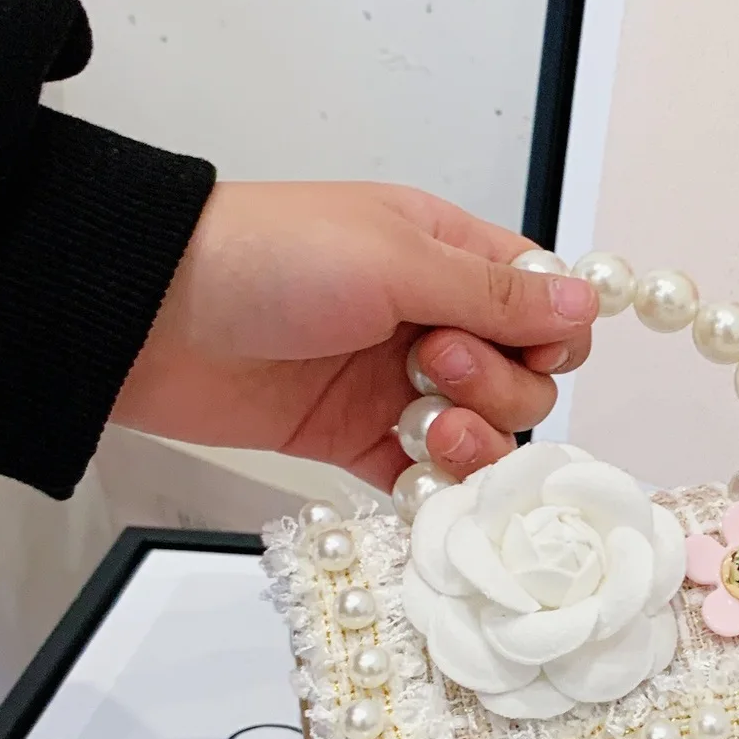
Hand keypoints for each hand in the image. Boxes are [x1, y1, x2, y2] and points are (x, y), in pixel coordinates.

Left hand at [111, 182, 596, 488]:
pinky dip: (439, 485)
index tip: (522, 344)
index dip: (551, 335)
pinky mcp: (357, 441)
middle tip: (433, 365)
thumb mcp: (396, 260)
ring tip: (421, 426)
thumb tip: (589, 302)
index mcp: (446, 254)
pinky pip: (428, 477)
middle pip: (525, 377)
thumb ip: (496, 295)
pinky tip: (423, 476)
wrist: (149, 316)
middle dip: (500, 385)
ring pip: (485, 433)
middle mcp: (432, 319)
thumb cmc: (268, 258)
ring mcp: (397, 384)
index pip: (543, 303)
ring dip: (474, 438)